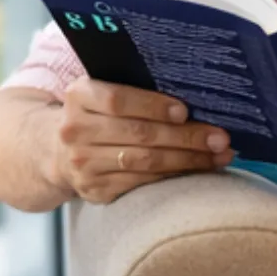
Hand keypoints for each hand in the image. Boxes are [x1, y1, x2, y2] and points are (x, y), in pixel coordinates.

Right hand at [49, 77, 234, 204]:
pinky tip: (198, 170)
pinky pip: (142, 183)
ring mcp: (83, 163)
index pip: (118, 100)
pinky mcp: (94, 189)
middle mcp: (75, 130)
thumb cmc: (97, 113)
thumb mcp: (101, 91)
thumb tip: (193, 88)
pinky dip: (174, 176)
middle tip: (220, 137)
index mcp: (79, 96)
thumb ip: (133, 86)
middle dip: (186, 137)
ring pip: (144, 162)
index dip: (153, 106)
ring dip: (188, 160)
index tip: (185, 111)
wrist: (57, 151)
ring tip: (219, 155)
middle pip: (139, 134)